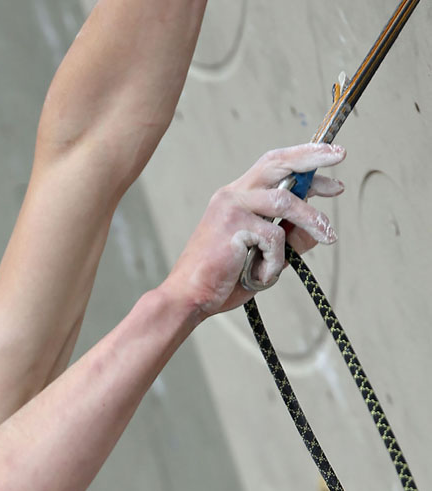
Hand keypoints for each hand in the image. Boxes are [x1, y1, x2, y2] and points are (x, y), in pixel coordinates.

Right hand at [163, 143, 345, 316]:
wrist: (189, 297)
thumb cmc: (222, 279)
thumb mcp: (265, 257)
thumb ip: (290, 240)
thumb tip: (318, 229)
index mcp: (236, 198)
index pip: (275, 169)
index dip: (306, 168)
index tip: (333, 182)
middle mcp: (232, 195)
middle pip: (277, 163)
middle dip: (312, 156)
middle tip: (340, 154)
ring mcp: (231, 207)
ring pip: (286, 201)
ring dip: (313, 220)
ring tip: (329, 237)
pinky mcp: (234, 225)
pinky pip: (275, 236)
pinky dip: (275, 260)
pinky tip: (261, 274)